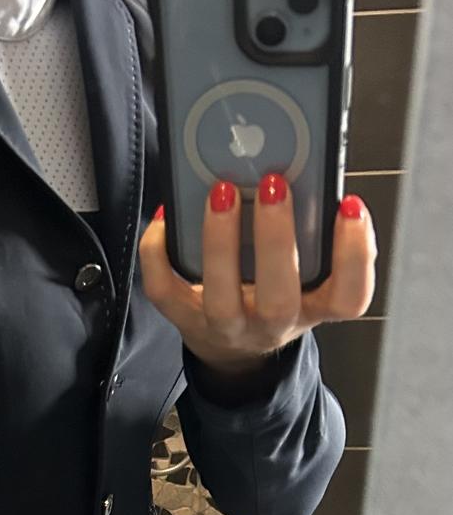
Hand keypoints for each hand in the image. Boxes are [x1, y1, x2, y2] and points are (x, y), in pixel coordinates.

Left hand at [137, 173, 377, 377]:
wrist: (234, 349)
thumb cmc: (273, 293)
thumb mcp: (307, 271)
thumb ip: (312, 231)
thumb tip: (297, 164)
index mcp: (314, 306)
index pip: (350, 297)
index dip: (356, 255)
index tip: (350, 206)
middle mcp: (271, 323)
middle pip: (279, 299)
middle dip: (276, 240)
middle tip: (273, 185)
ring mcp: (226, 326)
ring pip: (221, 298)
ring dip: (220, 242)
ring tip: (222, 191)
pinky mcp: (184, 319)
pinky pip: (164, 290)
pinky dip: (159, 251)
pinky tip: (167, 215)